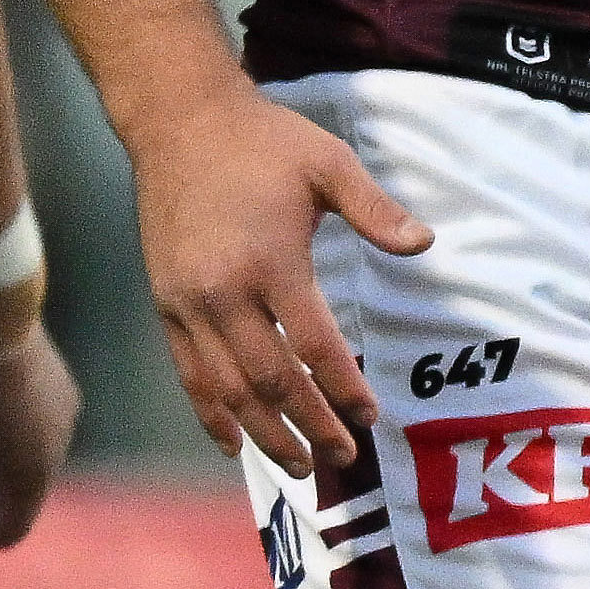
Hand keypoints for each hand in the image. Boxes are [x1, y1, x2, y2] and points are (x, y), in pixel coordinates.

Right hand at [127, 83, 430, 477]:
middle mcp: (223, 292)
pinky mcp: (165, 304)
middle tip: (343, 458)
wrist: (179, 122)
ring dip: (263, 433)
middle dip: (309, 425)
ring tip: (299, 466)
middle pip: (271, 380)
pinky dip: (210, 413)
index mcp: (270, 262)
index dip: (342, 388)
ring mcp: (187, 303)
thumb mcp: (329, 165)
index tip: (370, 417)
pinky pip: (188, 372)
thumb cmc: (263, 142)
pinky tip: (232, 444)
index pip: (314, 345)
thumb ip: (376, 209)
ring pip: (227, 388)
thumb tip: (424, 244)